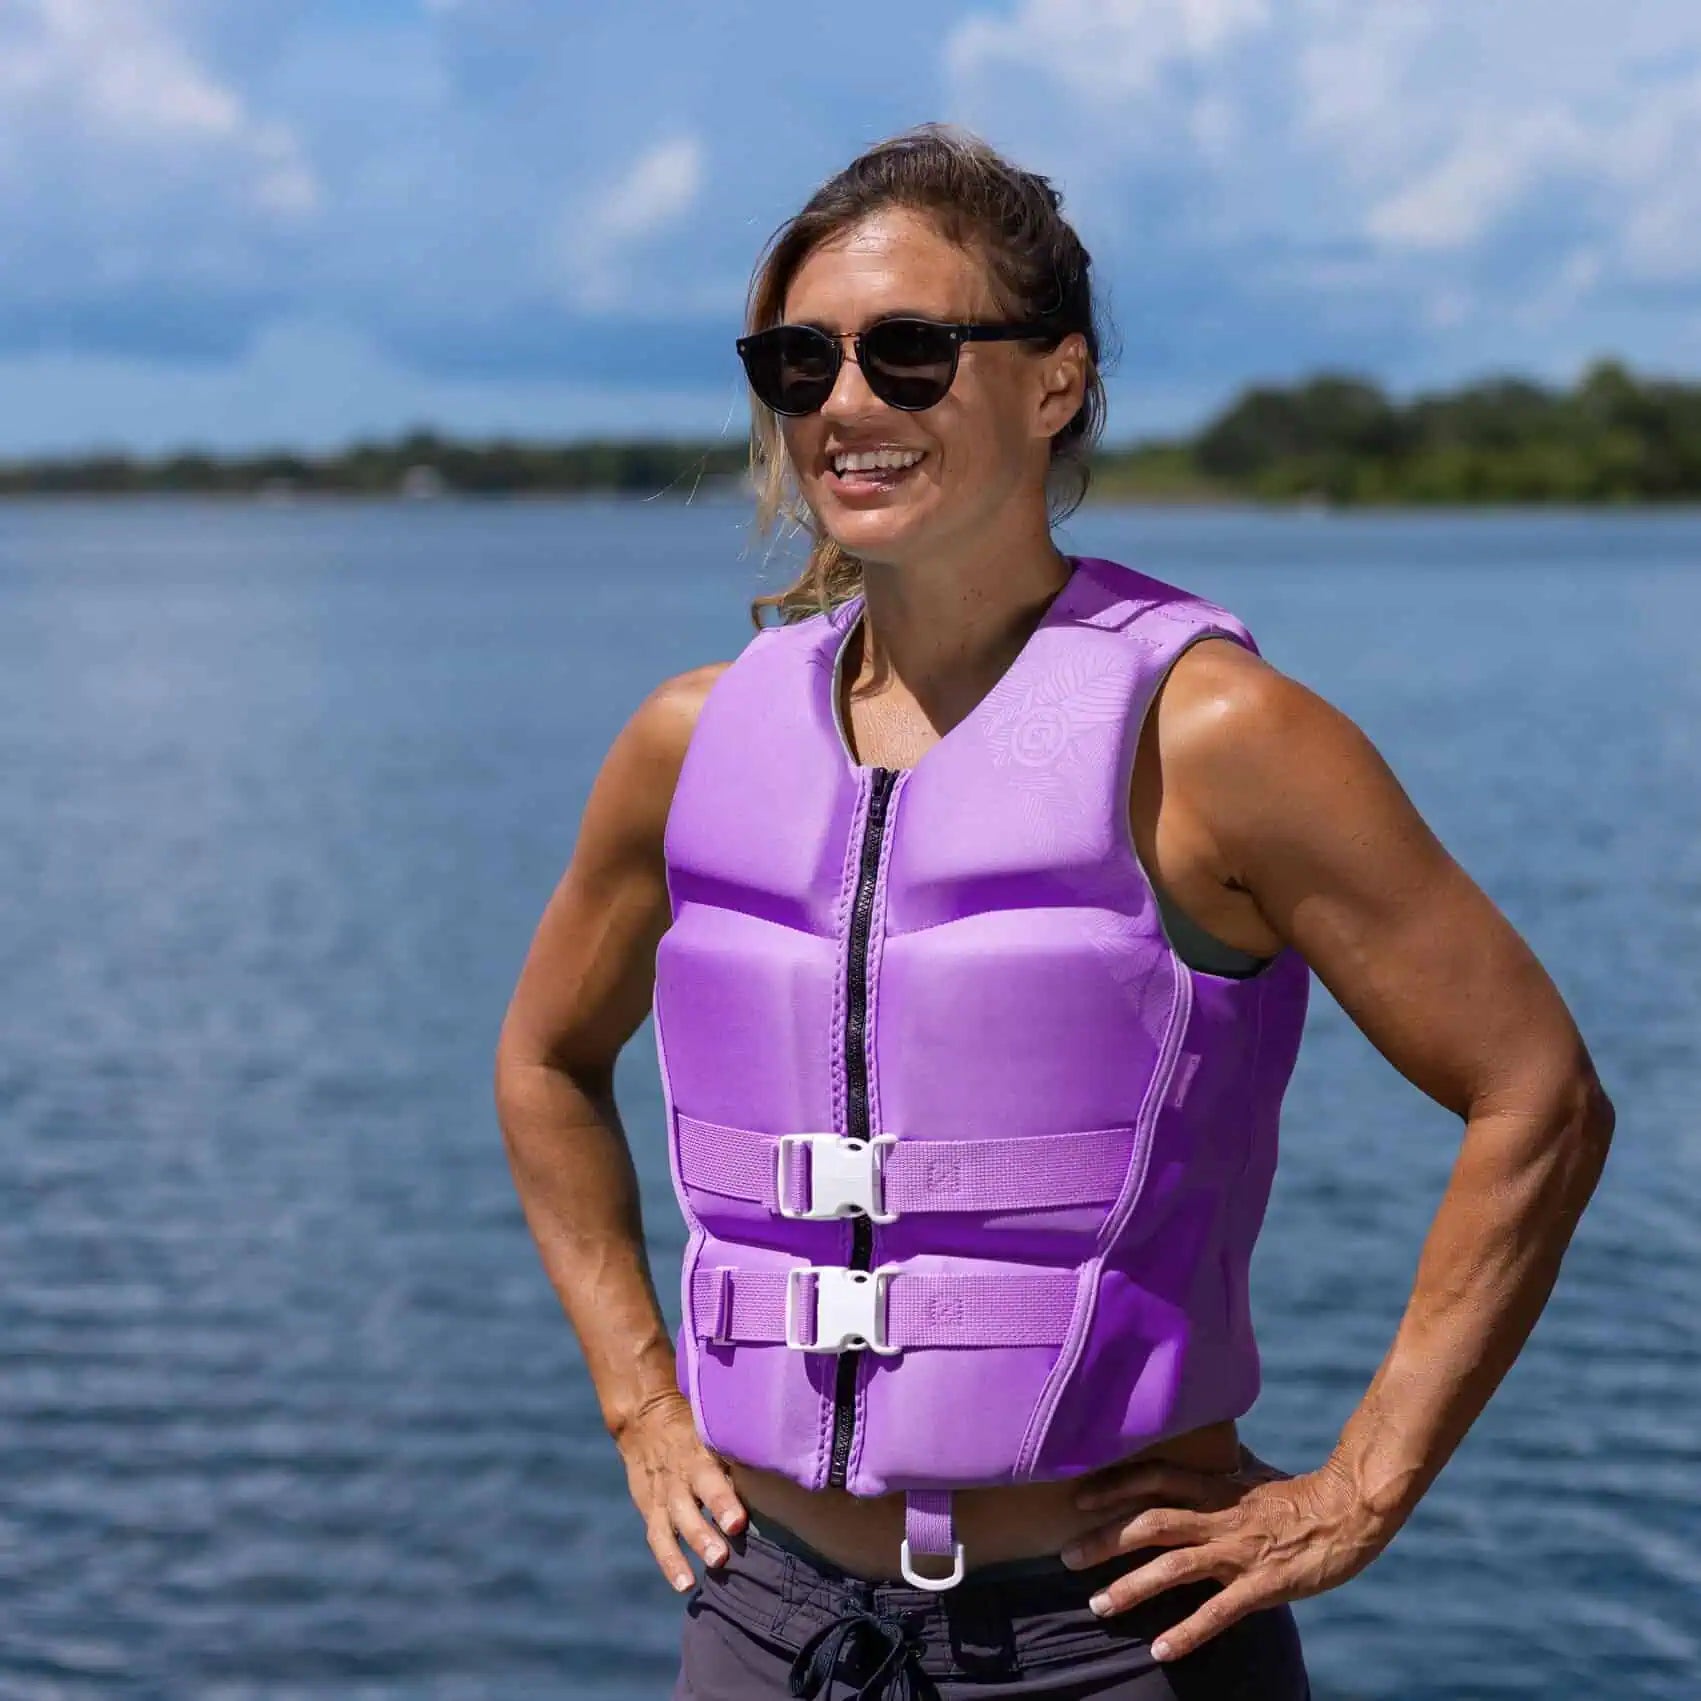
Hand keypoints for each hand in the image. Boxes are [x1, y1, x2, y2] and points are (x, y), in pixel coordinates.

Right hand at [614, 1389, 746, 1592]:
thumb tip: (781, 1466)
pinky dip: (670, 1563)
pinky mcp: (650, 1509)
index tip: (738, 1522)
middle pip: (692, 1504)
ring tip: (702, 1575)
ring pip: (672, 1525)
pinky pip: (658, 1538)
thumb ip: (736, 1452)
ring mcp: (663, 1495)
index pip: (711, 1477)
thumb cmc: (696, 1428)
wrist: (645, 1420)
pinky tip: (685, 1585)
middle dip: (706, 1531)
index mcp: (699, 1454)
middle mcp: (680, 1476)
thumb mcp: (712, 1430)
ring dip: (688, 1549)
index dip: (723, 1500)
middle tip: (722, 1555)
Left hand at [1060, 1447, 1391, 1661]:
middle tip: (1066, 1557)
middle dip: (1105, 1539)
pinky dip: (1187, 1632)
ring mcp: (1238, 1551)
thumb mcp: (1251, 1475)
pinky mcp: (1262, 1585)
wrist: (1350, 1511)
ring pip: (1174, 1567)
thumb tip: (1199, 1454)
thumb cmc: (1298, 1494)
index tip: (1077, 1497)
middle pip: (1150, 1523)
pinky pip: (1218, 1612)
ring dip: (1132, 1587)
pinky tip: (1160, 1650)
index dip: (1113, 1486)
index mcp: (1214, 1487)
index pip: (1153, 1478)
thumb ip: (1218, 1471)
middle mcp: (1218, 1516)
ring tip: (1097, 1606)